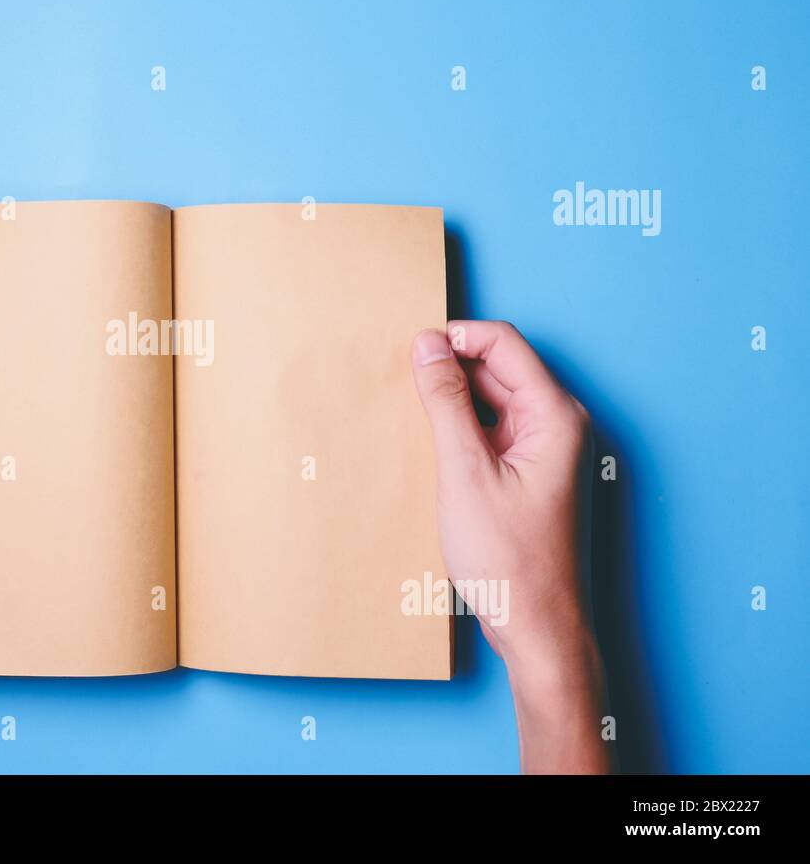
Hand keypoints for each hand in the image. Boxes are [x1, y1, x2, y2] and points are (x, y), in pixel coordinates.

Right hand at [411, 321, 612, 772]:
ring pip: (494, 398)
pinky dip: (463, 428)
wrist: (535, 625)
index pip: (504, 343)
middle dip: (451, 367)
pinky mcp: (531, 472)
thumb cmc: (509, 559)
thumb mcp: (463, 470)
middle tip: (404, 385)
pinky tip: (435, 447)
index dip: (455, 337)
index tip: (412, 349)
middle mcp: (558, 424)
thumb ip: (445, 400)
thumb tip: (427, 344)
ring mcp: (547, 449)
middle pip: (499, 367)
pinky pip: (494, 429)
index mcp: (554, 415)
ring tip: (416, 418)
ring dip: (454, 399)